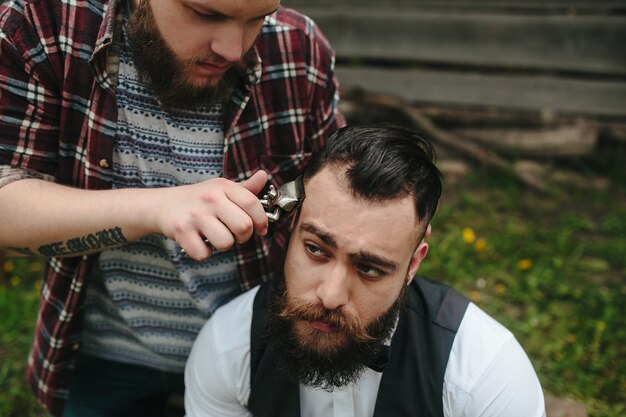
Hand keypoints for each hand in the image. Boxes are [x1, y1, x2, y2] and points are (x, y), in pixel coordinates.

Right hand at [152, 171, 268, 260]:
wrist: (162, 204)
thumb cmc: (198, 199)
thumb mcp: (220, 188)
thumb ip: (245, 188)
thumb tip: (264, 176)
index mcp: (223, 187)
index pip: (252, 203)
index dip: (261, 220)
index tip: (261, 229)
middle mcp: (210, 198)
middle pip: (243, 227)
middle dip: (243, 236)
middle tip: (234, 234)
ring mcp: (195, 214)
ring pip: (226, 242)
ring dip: (223, 245)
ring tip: (215, 236)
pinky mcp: (181, 231)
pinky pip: (204, 253)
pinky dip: (203, 252)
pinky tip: (199, 241)